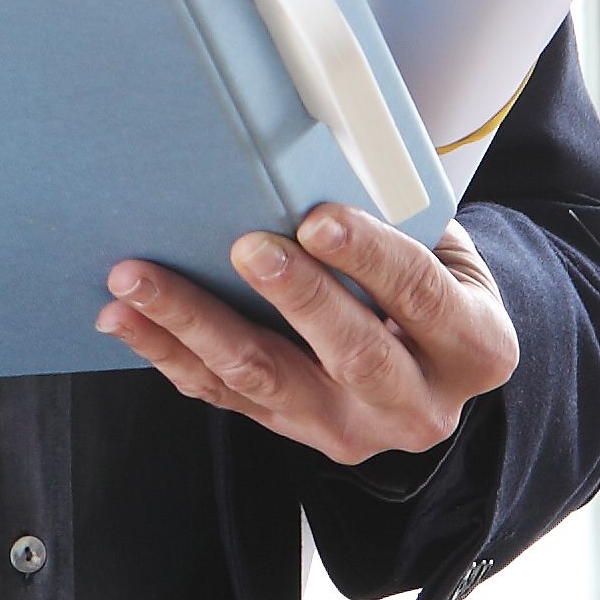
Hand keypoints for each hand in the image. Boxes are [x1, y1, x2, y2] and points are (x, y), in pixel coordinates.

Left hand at [99, 206, 517, 463]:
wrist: (436, 363)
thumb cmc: (433, 281)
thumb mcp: (446, 250)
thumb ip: (397, 220)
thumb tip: (310, 165)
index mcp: (475, 347)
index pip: (420, 295)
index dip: (369, 256)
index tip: (317, 218)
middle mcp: (419, 404)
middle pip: (351, 353)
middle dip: (294, 296)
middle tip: (242, 246)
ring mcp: (354, 430)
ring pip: (267, 382)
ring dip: (195, 326)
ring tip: (135, 279)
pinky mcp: (295, 434)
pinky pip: (224, 396)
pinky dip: (169, 354)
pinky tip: (124, 319)